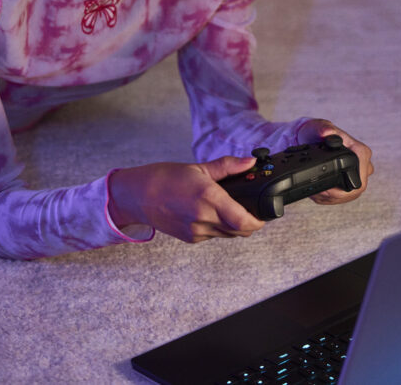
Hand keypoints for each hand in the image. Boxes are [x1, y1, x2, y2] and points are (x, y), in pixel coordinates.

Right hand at [108, 157, 264, 243]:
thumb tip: (249, 162)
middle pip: (239, 231)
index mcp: (208, 197)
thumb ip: (227, 166)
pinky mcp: (191, 238)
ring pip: (228, 235)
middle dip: (249, 224)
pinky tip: (210, 213)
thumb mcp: (198, 167)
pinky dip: (218, 227)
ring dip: (234, 226)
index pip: (243, 221)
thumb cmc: (164, 178)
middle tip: (250, 211)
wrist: (138, 196)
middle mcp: (204, 218)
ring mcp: (196, 231)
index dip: (258, 222)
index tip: (263, 216)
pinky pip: (213, 235)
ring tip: (229, 209)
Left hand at [297, 119, 374, 205]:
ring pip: (349, 195)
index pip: (359, 179)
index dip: (341, 189)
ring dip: (331, 197)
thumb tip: (327, 133)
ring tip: (315, 191)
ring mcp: (359, 173)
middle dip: (334, 195)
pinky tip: (320, 190)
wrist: (311, 137)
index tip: (324, 188)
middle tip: (316, 192)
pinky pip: (345, 195)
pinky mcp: (352, 179)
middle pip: (355, 190)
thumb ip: (322, 129)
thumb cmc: (316, 132)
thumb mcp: (316, 128)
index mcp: (360, 152)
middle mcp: (364, 163)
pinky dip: (330, 197)